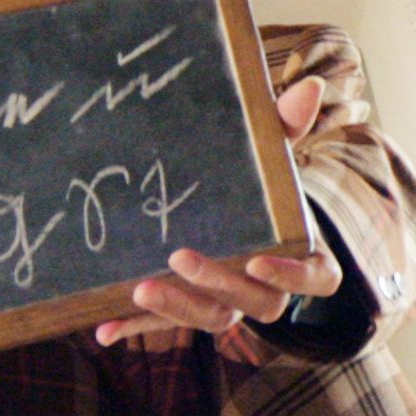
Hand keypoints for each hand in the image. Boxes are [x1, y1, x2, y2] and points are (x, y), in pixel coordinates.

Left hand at [95, 77, 346, 351]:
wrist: (238, 212)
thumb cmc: (263, 185)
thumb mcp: (274, 152)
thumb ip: (288, 126)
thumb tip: (309, 86)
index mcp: (303, 256)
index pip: (313, 279)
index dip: (290, 276)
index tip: (258, 260)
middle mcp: (268, 288)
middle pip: (256, 302)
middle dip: (217, 284)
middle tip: (179, 257)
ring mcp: (228, 303)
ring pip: (213, 318)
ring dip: (177, 310)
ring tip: (140, 289)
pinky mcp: (188, 310)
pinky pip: (165, 327)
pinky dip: (135, 328)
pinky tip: (102, 329)